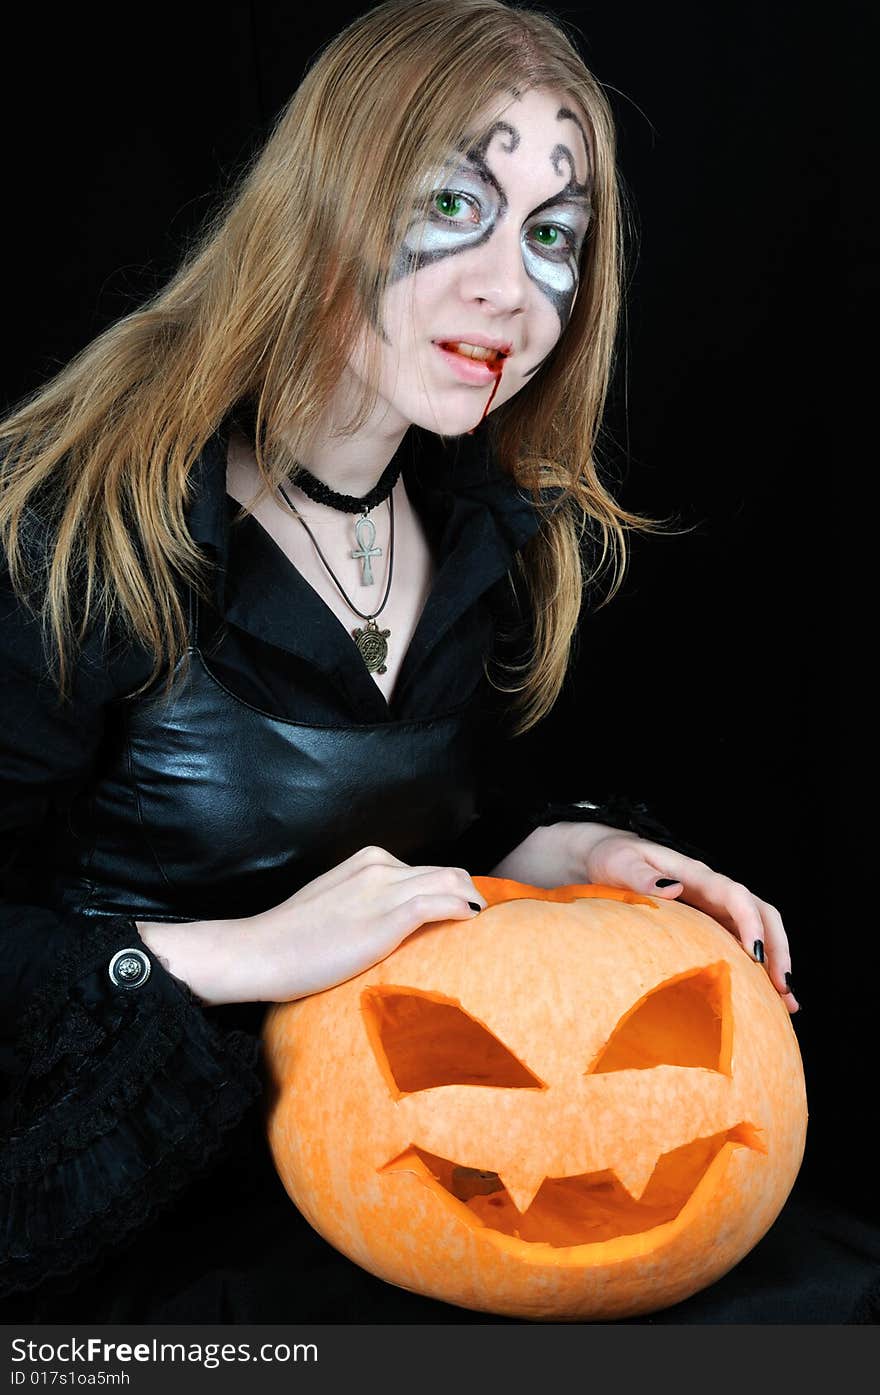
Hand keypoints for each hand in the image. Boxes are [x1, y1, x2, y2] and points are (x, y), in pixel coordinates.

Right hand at [138, 845, 487, 1004]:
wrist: (258, 952)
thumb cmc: (289, 940)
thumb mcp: (332, 906)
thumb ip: (363, 905)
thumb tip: (388, 927)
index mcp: (367, 862)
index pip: (426, 870)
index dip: (451, 891)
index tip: (462, 914)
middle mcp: (378, 867)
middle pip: (447, 872)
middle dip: (469, 895)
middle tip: (481, 925)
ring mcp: (381, 890)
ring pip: (449, 882)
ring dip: (472, 902)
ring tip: (484, 928)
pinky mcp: (383, 918)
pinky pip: (438, 903)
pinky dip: (461, 909)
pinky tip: (471, 922)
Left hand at [580, 830, 799, 1015]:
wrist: (607, 860)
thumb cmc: (613, 860)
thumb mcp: (619, 863)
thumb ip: (640, 876)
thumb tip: (672, 888)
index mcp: (694, 875)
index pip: (735, 894)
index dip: (750, 922)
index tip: (755, 953)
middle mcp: (713, 890)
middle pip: (761, 913)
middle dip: (777, 948)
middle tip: (782, 987)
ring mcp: (714, 908)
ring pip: (760, 931)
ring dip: (775, 963)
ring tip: (787, 1002)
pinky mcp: (710, 923)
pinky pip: (742, 944)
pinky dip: (759, 970)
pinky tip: (770, 999)